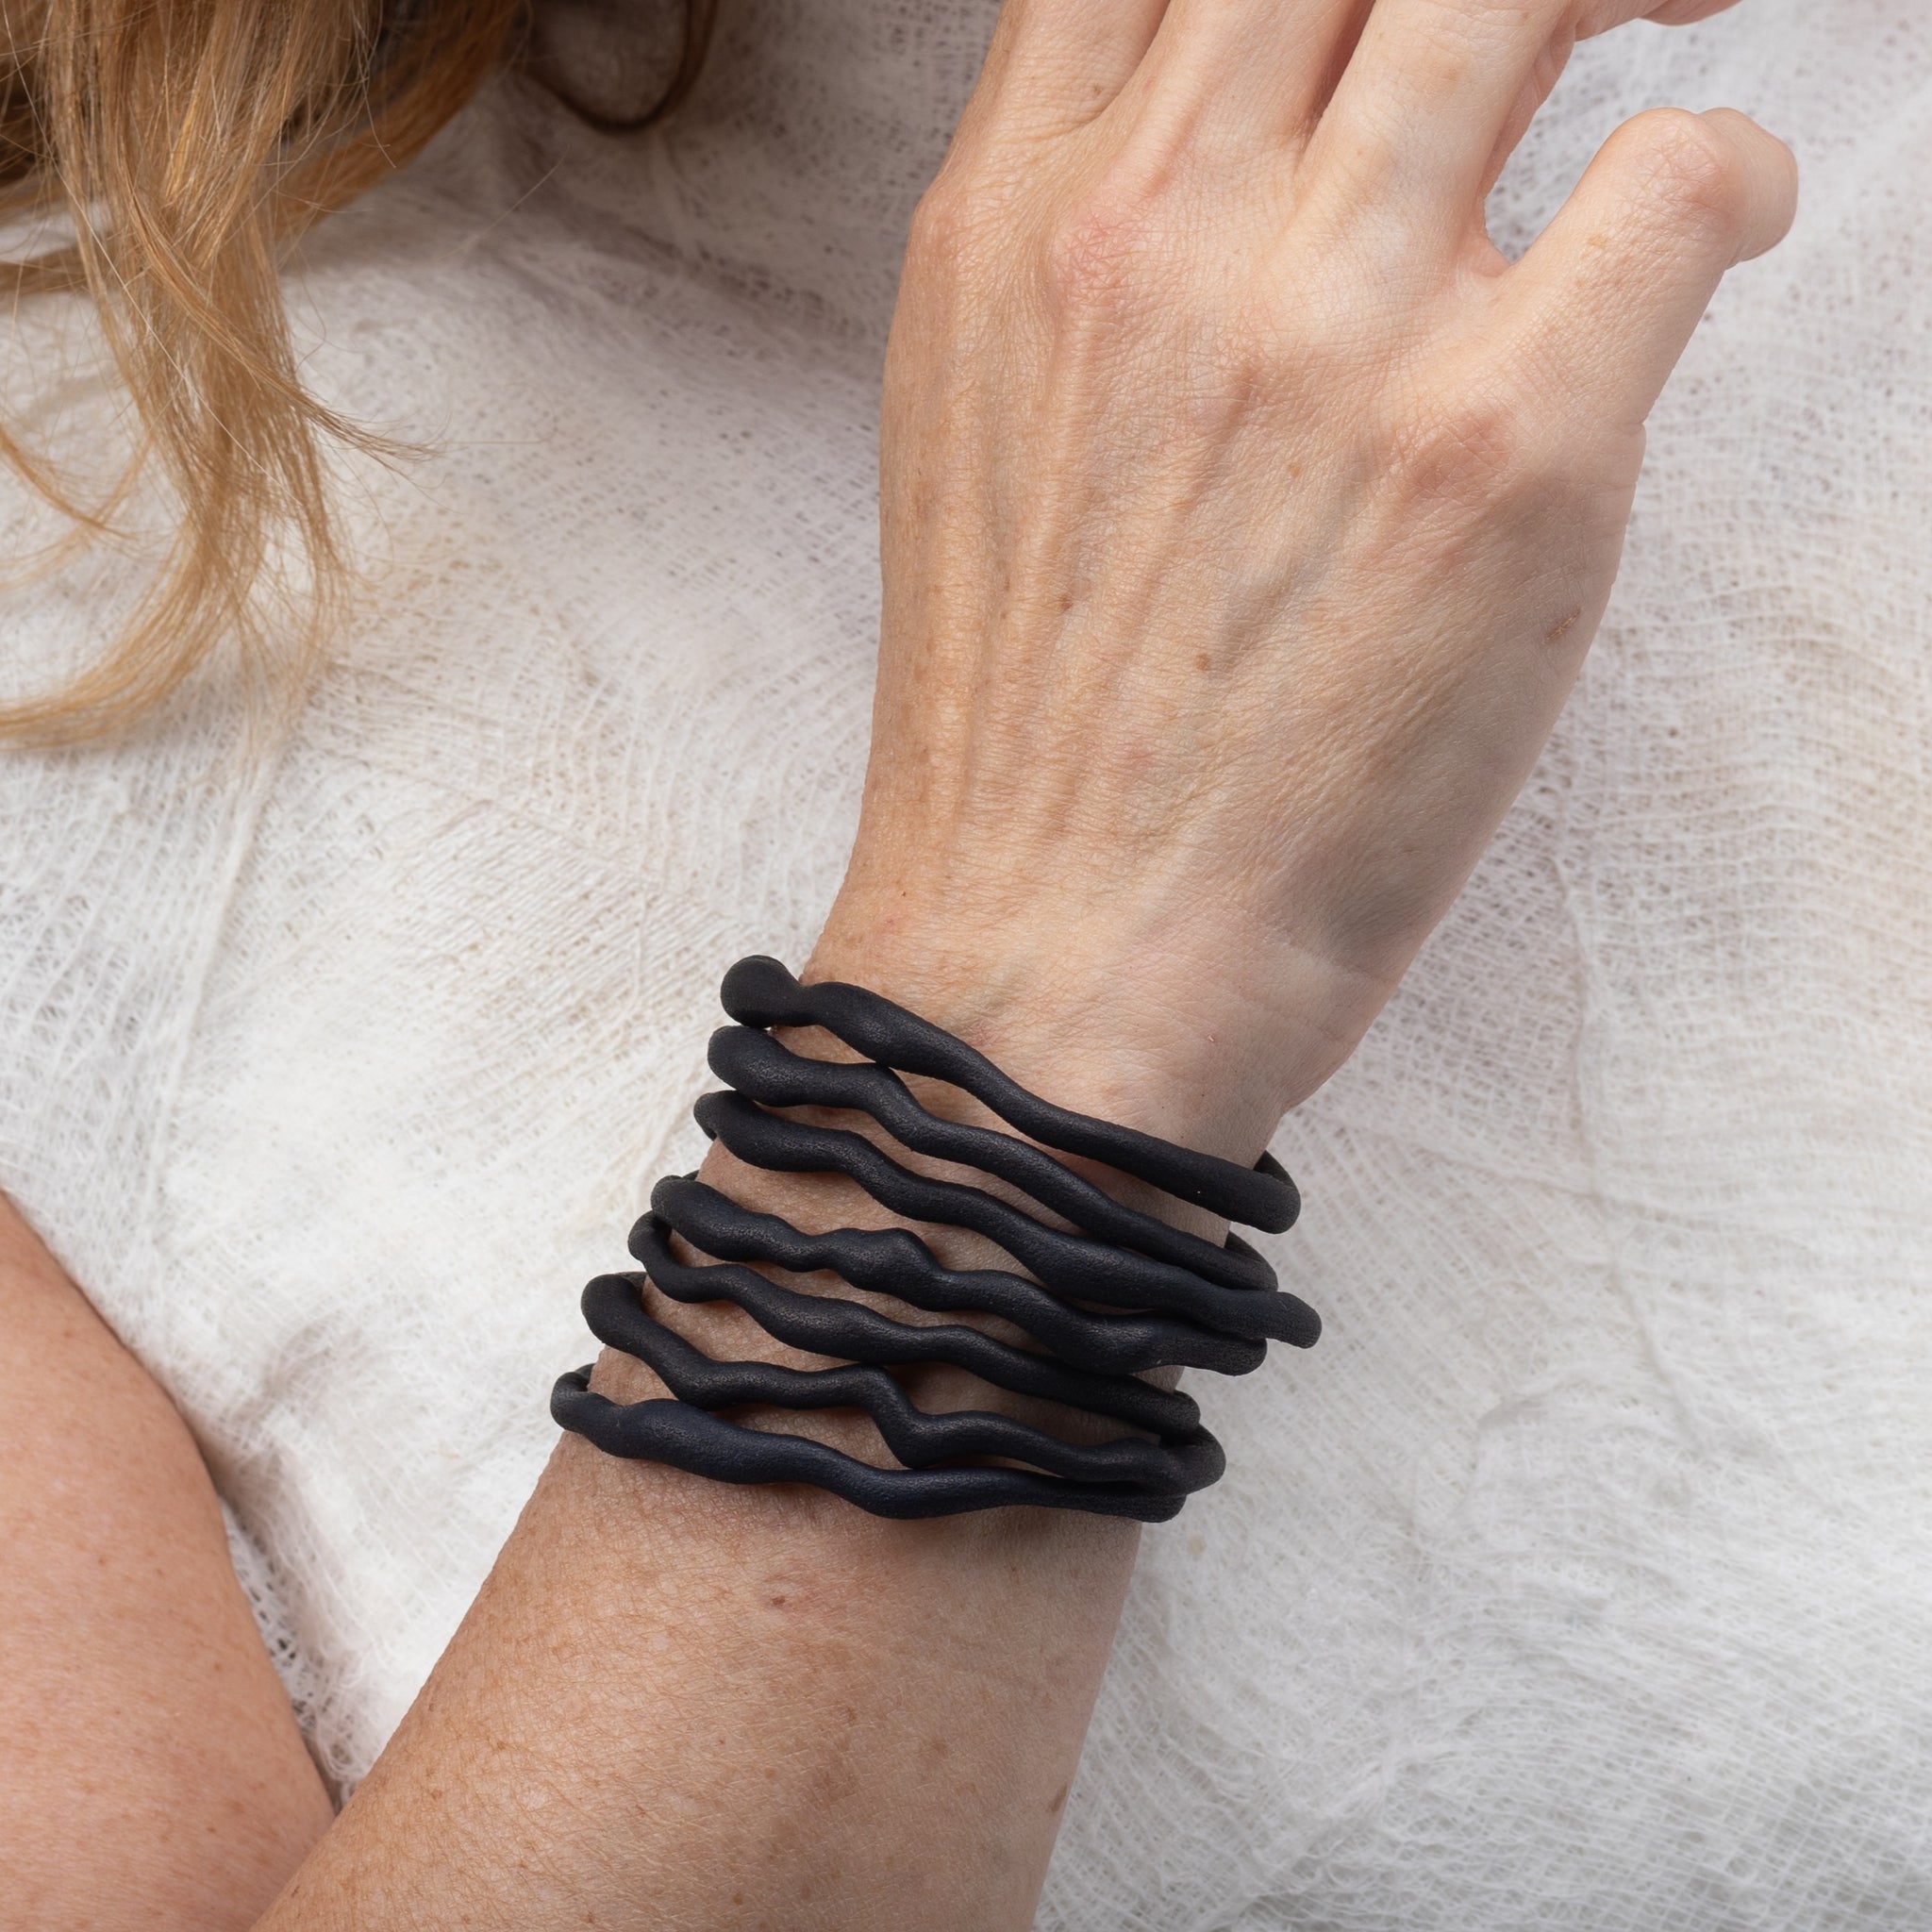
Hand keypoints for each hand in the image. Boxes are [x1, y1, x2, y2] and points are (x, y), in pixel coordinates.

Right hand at [817, 0, 1795, 1158]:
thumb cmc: (1029, 737)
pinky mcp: (1498, 446)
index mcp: (1015, 222)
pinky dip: (1730, 173)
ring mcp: (1328, 324)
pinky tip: (1714, 237)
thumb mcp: (985, 435)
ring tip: (1681, 16)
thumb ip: (1092, 254)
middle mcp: (1160, 229)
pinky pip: (1679, 179)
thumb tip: (1249, 137)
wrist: (1057, 961)